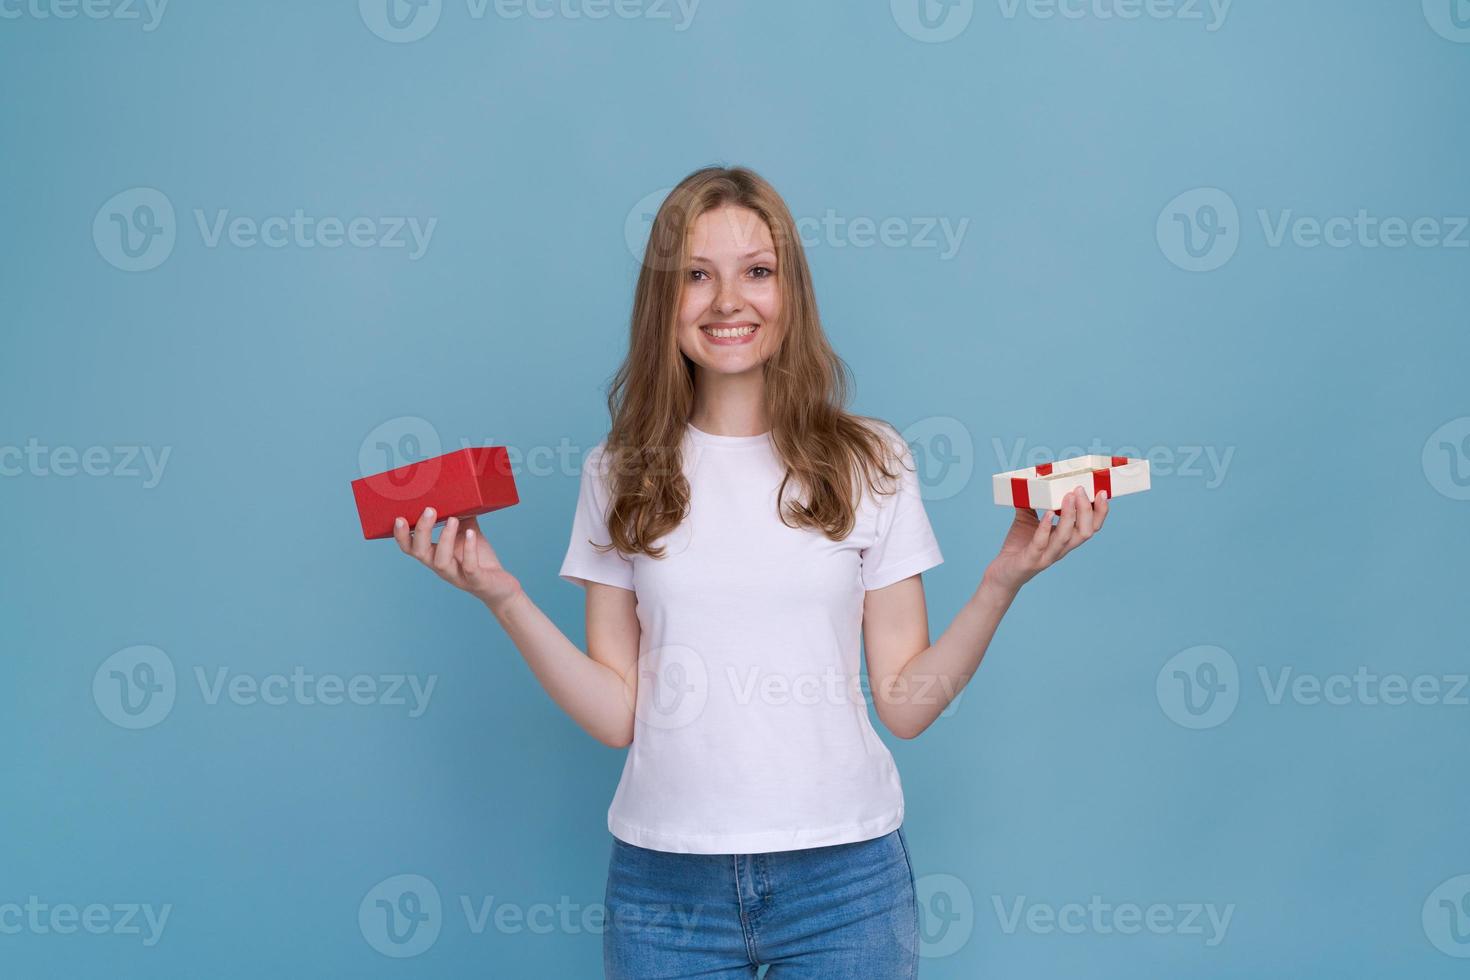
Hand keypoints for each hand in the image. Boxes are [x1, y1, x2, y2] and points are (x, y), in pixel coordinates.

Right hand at [393, 508, 523, 612]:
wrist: (500, 585)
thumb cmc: (480, 558)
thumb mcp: (468, 533)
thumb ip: (461, 516)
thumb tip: (457, 491)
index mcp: (435, 555)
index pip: (410, 548)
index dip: (401, 536)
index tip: (399, 518)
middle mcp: (441, 567)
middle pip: (421, 553)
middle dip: (422, 532)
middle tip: (429, 510)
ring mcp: (457, 576)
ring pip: (441, 561)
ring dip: (445, 538)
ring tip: (452, 519)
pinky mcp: (476, 580)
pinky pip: (469, 567)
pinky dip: (469, 550)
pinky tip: (471, 533)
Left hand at [985, 486, 1108, 594]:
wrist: (1002, 572)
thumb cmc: (1018, 546)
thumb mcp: (1027, 519)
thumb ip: (1032, 502)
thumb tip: (1031, 479)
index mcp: (1066, 539)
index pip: (1092, 527)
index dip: (1100, 512)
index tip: (1102, 492)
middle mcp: (1061, 549)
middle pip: (1086, 532)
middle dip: (1087, 510)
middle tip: (1080, 489)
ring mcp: (1047, 556)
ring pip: (1067, 538)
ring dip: (1070, 516)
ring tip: (1069, 496)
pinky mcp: (1031, 560)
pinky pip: (1041, 543)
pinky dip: (1046, 527)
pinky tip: (1048, 514)